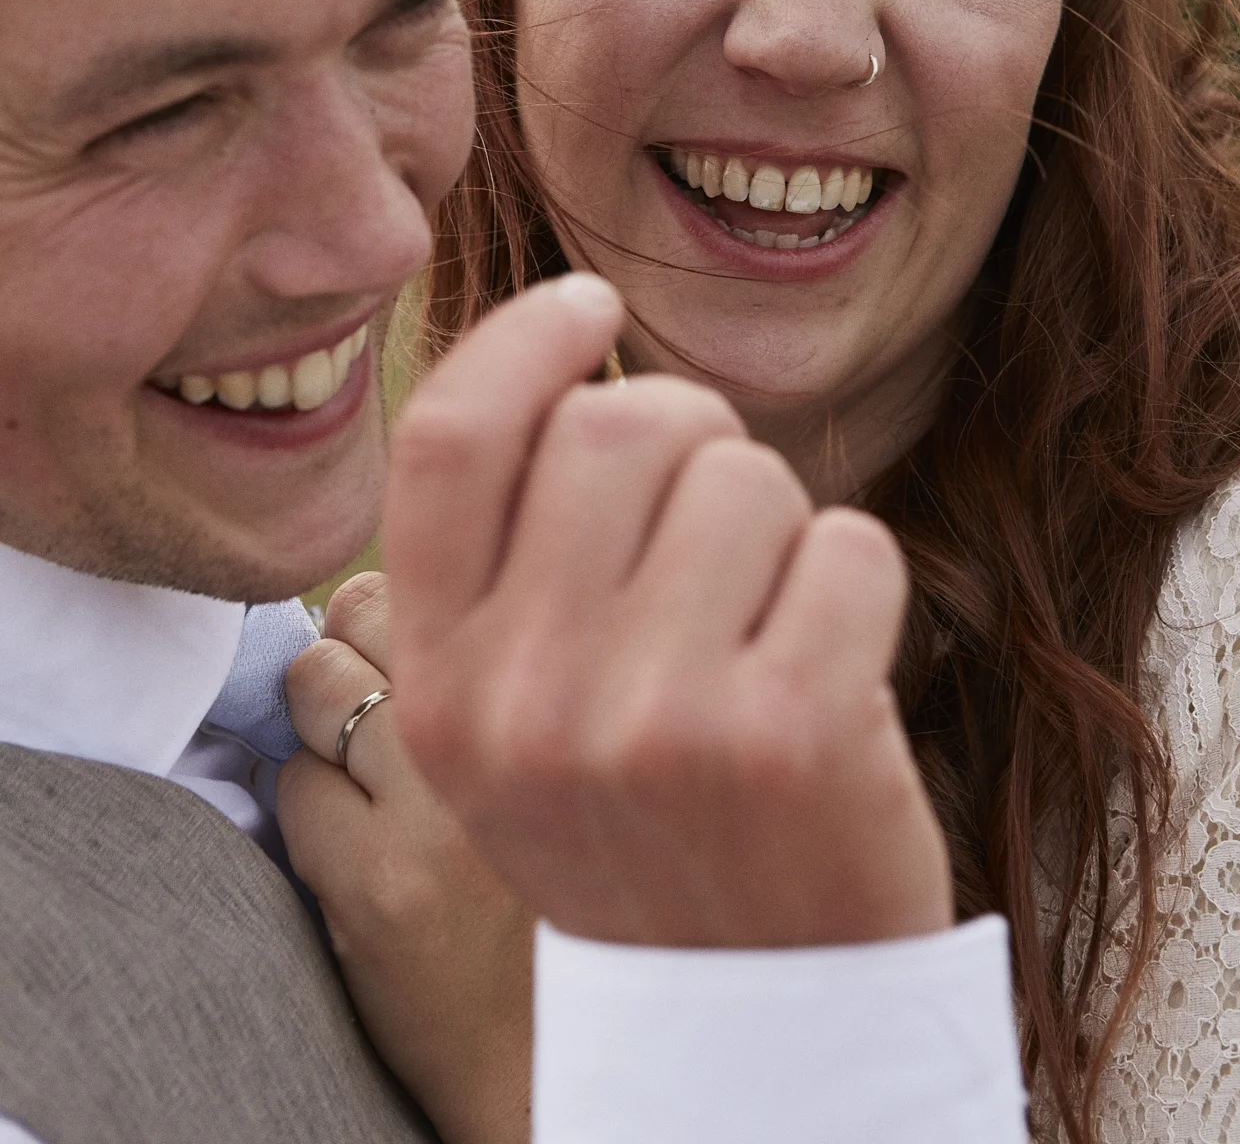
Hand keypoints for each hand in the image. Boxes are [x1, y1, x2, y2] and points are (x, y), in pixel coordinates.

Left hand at [278, 573, 532, 1143]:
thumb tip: (350, 597)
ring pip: (315, 686)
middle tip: (373, 726)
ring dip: (317, 732)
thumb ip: (479, 660)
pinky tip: (357, 858)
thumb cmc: (540, 884)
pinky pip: (294, 788)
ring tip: (366, 792)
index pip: (428, 575)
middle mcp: (511, 726)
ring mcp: (440, 808)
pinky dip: (305, 815)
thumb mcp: (541, 745)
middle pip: (360, 608)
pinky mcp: (379, 884)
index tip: (405, 666)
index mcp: (559, 680)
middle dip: (345, 654)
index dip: (394, 616)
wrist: (546, 1051)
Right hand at [385, 273, 953, 949]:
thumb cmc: (647, 821)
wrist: (757, 1014)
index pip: (449, 438)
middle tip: (715, 548)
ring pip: (750, 474)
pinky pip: (849, 542)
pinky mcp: (789, 734)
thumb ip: (512, 552)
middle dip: (698, 446)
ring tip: (764, 640)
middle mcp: (525, 699)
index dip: (523, 337)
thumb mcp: (515, 715)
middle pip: (622, 422)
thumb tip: (570, 338)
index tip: (592, 303)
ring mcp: (654, 720)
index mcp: (438, 681)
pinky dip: (859, 587)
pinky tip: (831, 680)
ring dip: (782, 532)